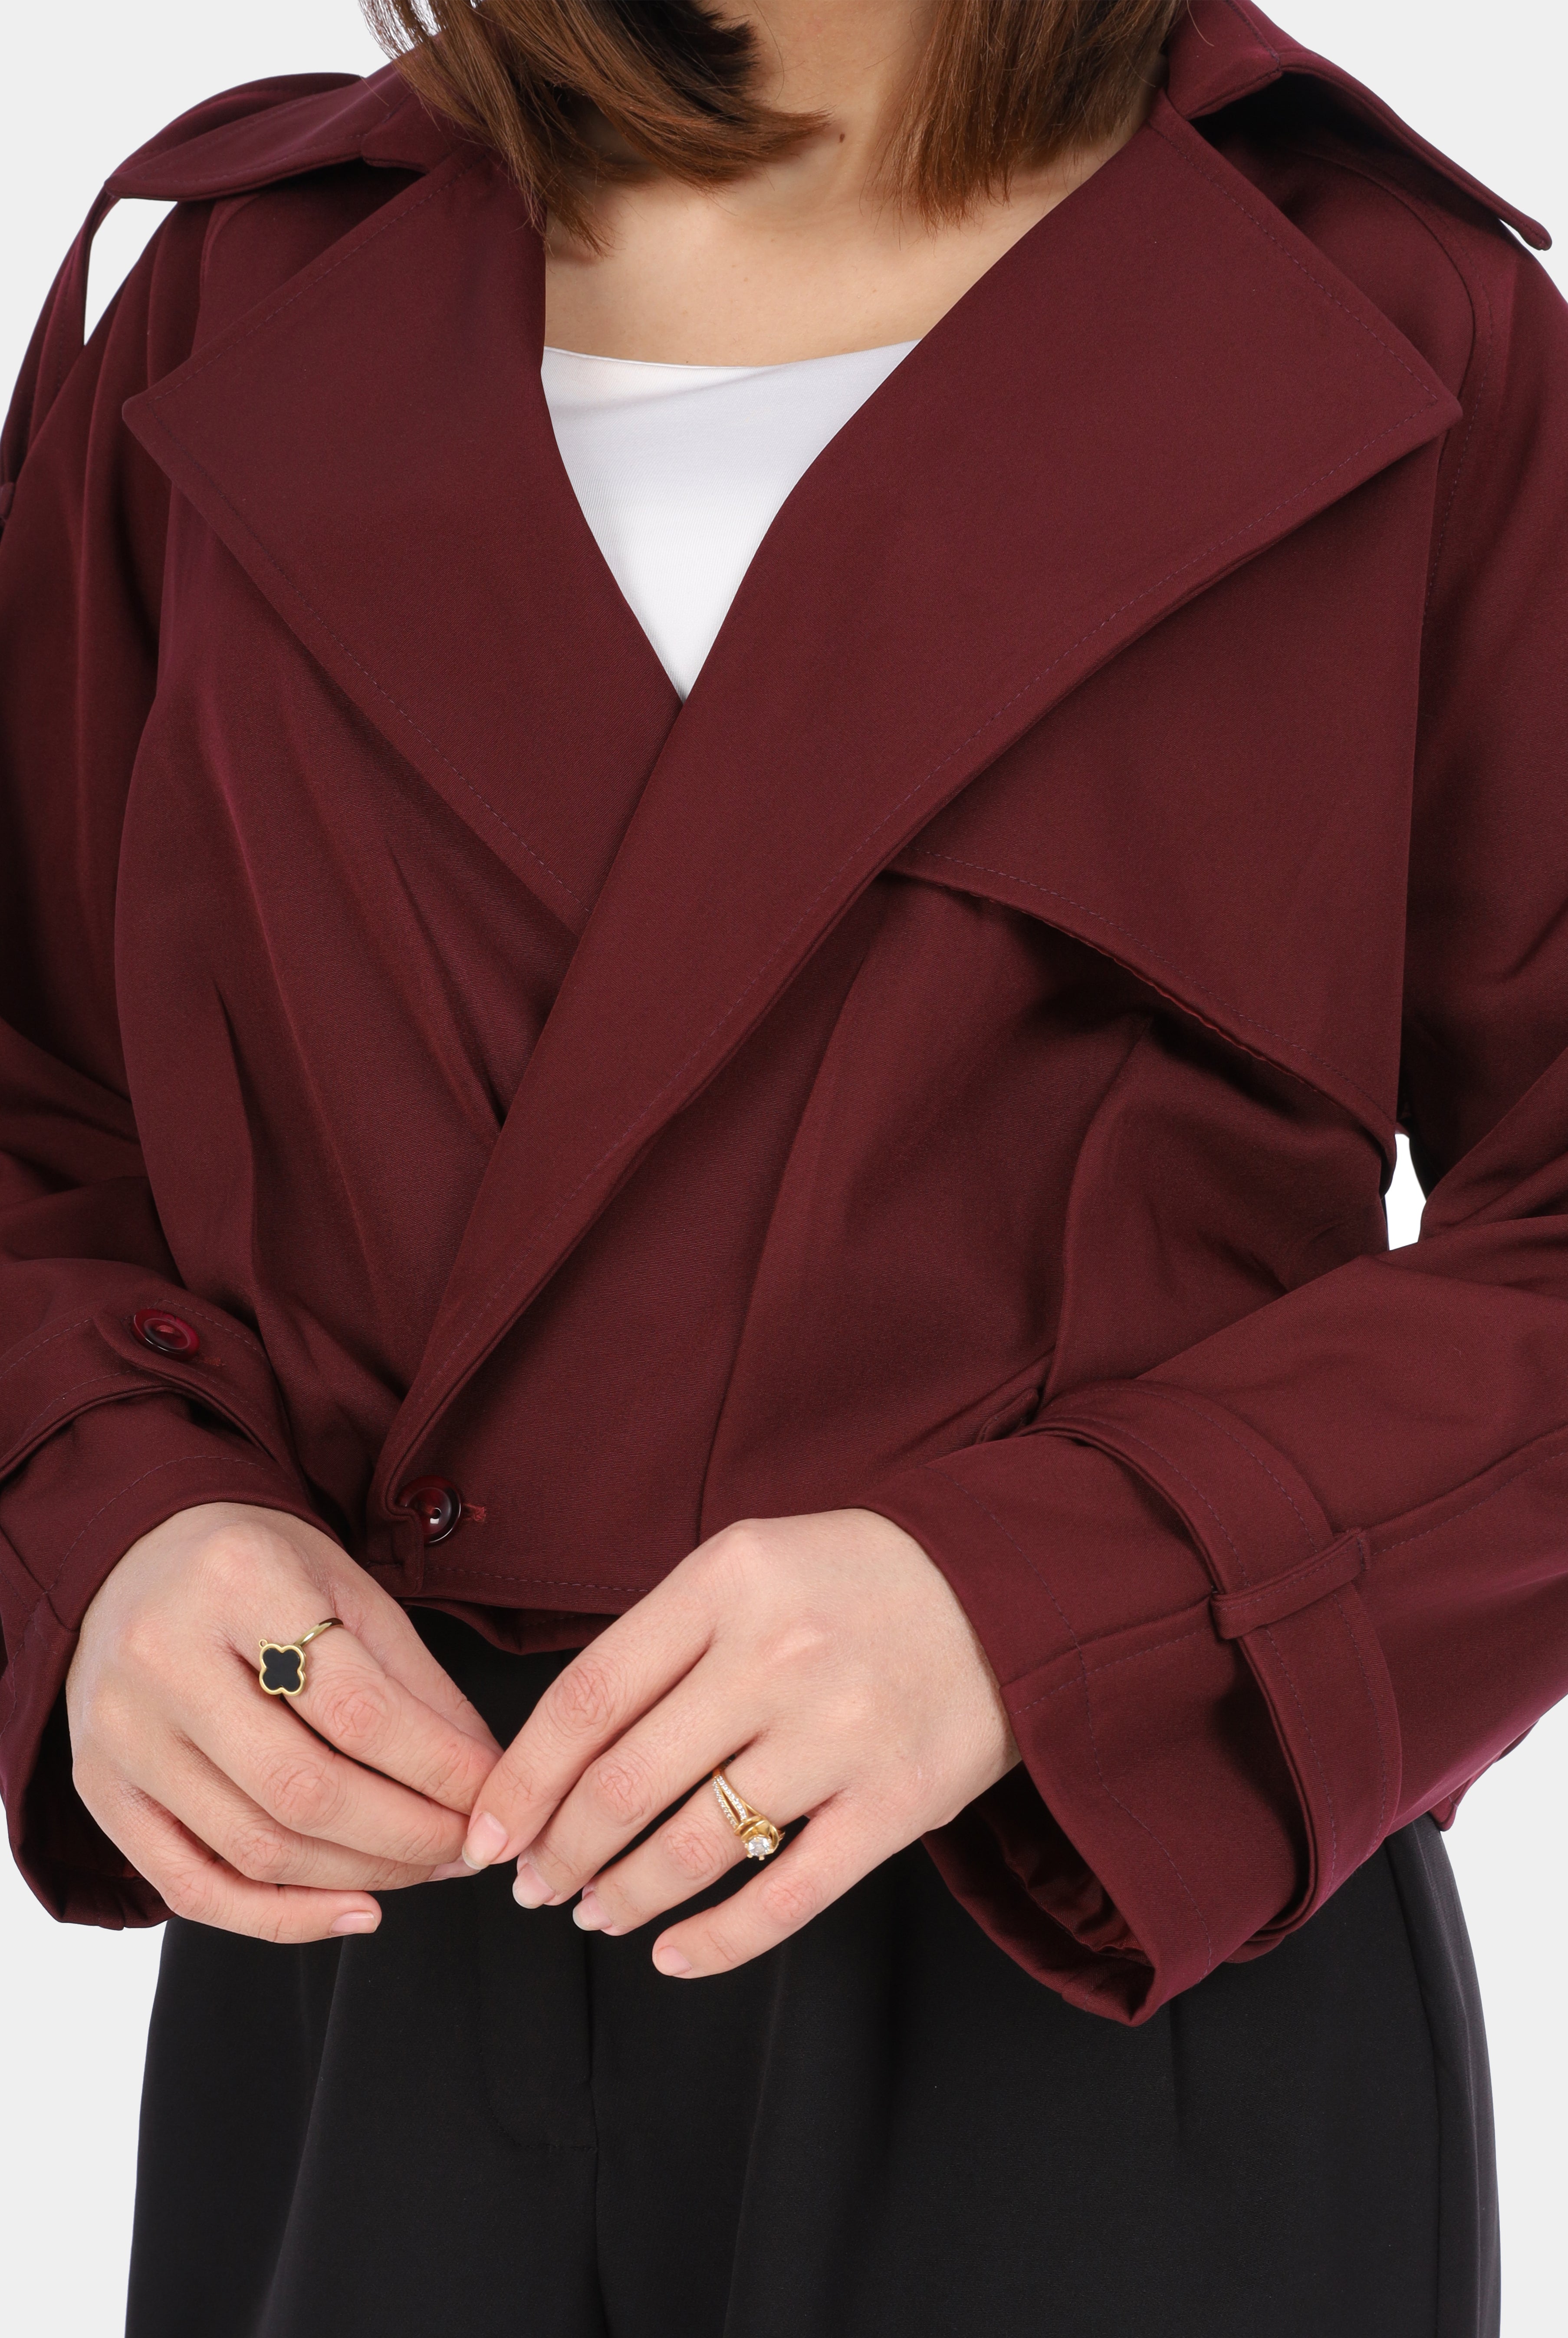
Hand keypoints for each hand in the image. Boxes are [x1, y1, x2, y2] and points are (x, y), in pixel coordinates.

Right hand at [67, 1502, 500, 1942]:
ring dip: (362, 1876)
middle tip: (468, 1847)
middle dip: (408, 1836)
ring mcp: (120, 1733)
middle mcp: (163, 1659)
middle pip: (305, 1790)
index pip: (358, 1708)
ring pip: (256, 1849)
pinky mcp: (98, 1791)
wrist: (136, 1558)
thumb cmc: (259, 1572)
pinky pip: (191, 1889)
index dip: (439, 1768)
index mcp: (238, 1582)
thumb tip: (486, 1780)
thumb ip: (416, 1686)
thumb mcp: (348, 1591)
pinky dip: (281, 1919)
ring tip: (427, 1869)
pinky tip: (356, 1910)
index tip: (495, 1797)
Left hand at [460, 1509, 1017, 1976]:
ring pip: (693, 1846)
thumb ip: (667, 1637)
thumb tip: (566, 1746)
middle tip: (533, 1883)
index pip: (588, 1696)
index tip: (486, 1830)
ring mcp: (840, 1733)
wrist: (1012, 1587)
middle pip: (626, 1781)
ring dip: (623, 1894)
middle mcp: (777, 1655)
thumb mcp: (751, 1564)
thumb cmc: (857, 1580)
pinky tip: (672, 1954)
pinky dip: (715, 1941)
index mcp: (727, 1582)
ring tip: (595, 1911)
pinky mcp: (898, 1802)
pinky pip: (786, 1896)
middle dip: (560, 1849)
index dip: (523, 1778)